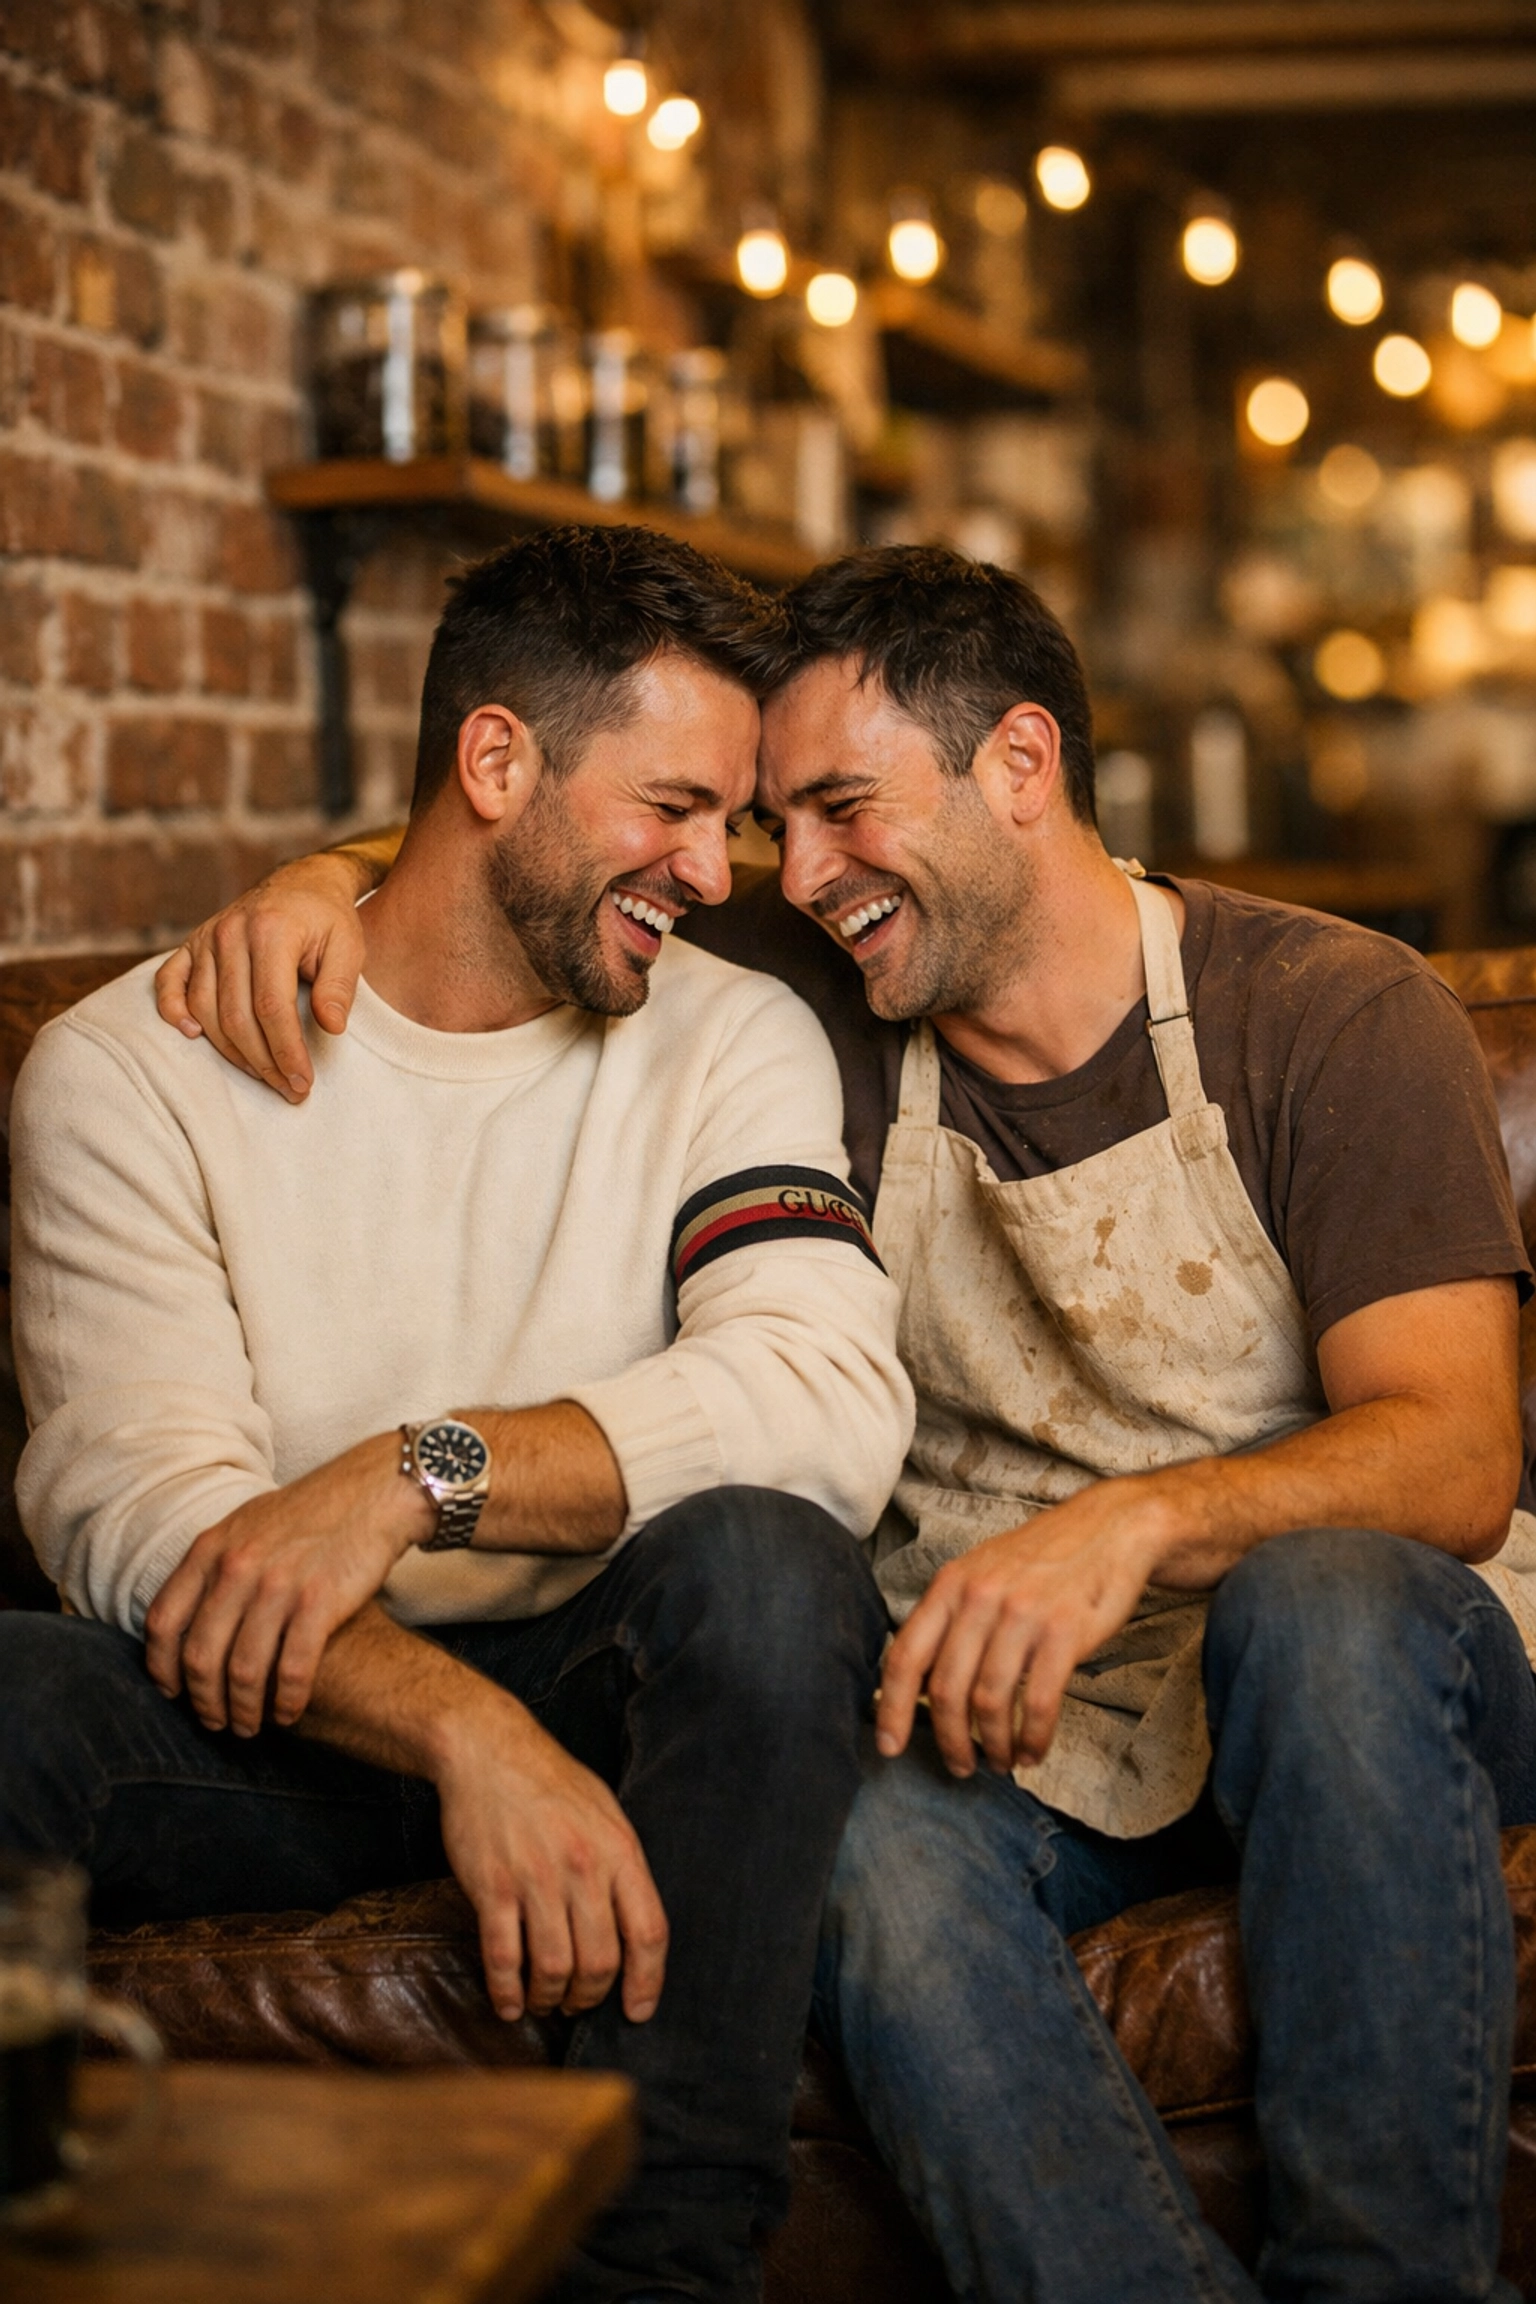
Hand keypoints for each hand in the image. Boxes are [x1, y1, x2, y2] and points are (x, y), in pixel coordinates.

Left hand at [145, 1433, 431, 1734]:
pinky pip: (292, 1668)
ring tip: (249, 1727)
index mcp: (211, 1548)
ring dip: (243, 1710)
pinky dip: (286, 1700)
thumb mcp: (248, 1524)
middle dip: (203, 1701)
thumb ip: (214, 1563)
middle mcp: (237, 1567)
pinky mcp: (319, 1602)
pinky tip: (288, 1713)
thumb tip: (188, 1610)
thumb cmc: (312, 1511)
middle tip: (215, 1723)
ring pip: (243, 1670)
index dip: (162, 1667)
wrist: (374, 1491)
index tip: (172, 1693)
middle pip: (200, 1656)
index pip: (164, 1621)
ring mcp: (278, 1585)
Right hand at [154, 850, 373, 1104]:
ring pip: (204, 1009)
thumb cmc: (329, 920)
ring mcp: (207, 938)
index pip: (272, 1007)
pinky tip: (191, 1035)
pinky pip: (169, 981)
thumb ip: (340, 986)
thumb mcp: (349, 946)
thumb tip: (332, 1028)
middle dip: (263, 1062)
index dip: (286, 1051)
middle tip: (290, 1090)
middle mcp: (231, 933)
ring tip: (264, 1075)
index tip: (303, 1082)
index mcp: (271, 931)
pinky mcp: (192, 944)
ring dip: (231, 1051)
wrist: (303, 884)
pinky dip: (173, 1010)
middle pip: (236, 1016)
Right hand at [437, 1700, 668, 2023]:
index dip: (647, 1982)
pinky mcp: (492, 1886)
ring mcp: (536, 1878)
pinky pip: (503, 1958)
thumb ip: (622, 1866)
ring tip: (544, 2000)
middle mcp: (583, 1867)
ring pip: (554, 1969)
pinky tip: (508, 2003)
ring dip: (550, 1999)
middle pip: (601, 1962)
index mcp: (619, 1850)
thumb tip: (636, 1928)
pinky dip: (506, 1992)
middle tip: (578, 2003)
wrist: (488, 1750)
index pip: (649, 1932)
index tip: (638, 2011)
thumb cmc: (551, 1784)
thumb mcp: (606, 1812)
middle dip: (590, 1997)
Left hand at [876, 1478, 1170, 1777]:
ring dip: (993, 1745)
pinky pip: (1038, 1703)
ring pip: (990, 1701)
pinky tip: (1033, 1751)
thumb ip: (951, 1620)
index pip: (905, 1655)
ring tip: (1001, 1762)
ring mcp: (1021, 1614)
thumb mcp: (982, 1572)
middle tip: (960, 1766)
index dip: (891, 1708)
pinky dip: (1033, 1738)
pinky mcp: (1063, 1633)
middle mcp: (979, 1597)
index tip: (889, 1747)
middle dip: (949, 1740)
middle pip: (946, 1689)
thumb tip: (919, 1684)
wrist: (1110, 1529)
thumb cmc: (1042, 1559)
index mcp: (950, 1584)